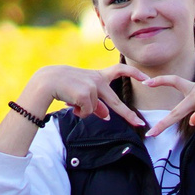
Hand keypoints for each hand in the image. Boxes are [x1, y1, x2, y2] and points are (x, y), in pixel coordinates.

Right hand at [30, 64, 147, 125]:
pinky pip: (86, 112)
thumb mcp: (83, 93)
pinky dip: (79, 112)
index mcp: (99, 76)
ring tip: (71, 101)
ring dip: (83, 111)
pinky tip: (69, 103)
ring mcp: (92, 86)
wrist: (47, 81)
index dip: (135, 73)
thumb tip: (108, 117)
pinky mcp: (85, 93)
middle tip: (140, 123)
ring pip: (94, 110)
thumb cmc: (65, 85)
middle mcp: (98, 80)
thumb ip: (97, 104)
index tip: (147, 79)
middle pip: (115, 101)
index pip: (120, 70)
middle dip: (127, 114)